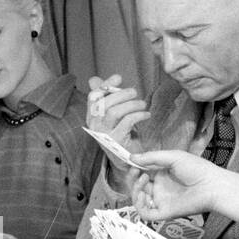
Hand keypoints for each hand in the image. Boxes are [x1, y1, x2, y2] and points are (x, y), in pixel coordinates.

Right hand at [87, 75, 148, 190]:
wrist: (126, 160)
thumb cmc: (120, 134)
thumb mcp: (112, 114)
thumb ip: (104, 97)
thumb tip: (94, 79)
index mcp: (92, 117)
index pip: (93, 96)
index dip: (105, 85)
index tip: (119, 78)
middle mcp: (94, 126)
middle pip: (104, 103)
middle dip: (122, 94)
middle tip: (135, 92)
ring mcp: (104, 134)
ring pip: (114, 111)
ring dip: (131, 104)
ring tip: (142, 104)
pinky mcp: (117, 141)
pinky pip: (127, 121)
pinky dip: (139, 115)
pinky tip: (146, 115)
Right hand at [129, 150, 227, 220]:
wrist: (212, 185)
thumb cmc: (197, 169)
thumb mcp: (173, 157)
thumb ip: (151, 157)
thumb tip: (131, 157)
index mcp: (162, 175)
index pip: (142, 174)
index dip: (134, 169)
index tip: (131, 162)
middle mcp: (160, 189)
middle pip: (138, 187)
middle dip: (132, 179)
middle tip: (135, 171)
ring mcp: (161, 201)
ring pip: (139, 200)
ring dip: (135, 190)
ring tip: (142, 179)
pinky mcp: (164, 212)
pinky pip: (146, 213)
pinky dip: (139, 205)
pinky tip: (143, 195)